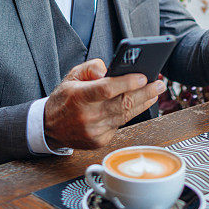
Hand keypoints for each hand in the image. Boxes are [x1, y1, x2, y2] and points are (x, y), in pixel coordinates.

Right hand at [44, 59, 164, 149]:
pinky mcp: (99, 141)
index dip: (127, 82)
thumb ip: (91, 67)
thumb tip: (110, 70)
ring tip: (154, 92)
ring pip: (125, 116)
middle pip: (123, 104)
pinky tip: (138, 105)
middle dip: (145, 93)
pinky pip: (119, 125)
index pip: (107, 88)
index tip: (143, 76)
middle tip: (158, 84)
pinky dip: (130, 114)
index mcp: (79, 96)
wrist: (49, 127)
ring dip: (143, 103)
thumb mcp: (72, 75)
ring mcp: (94, 131)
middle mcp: (87, 115)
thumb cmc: (64, 98)